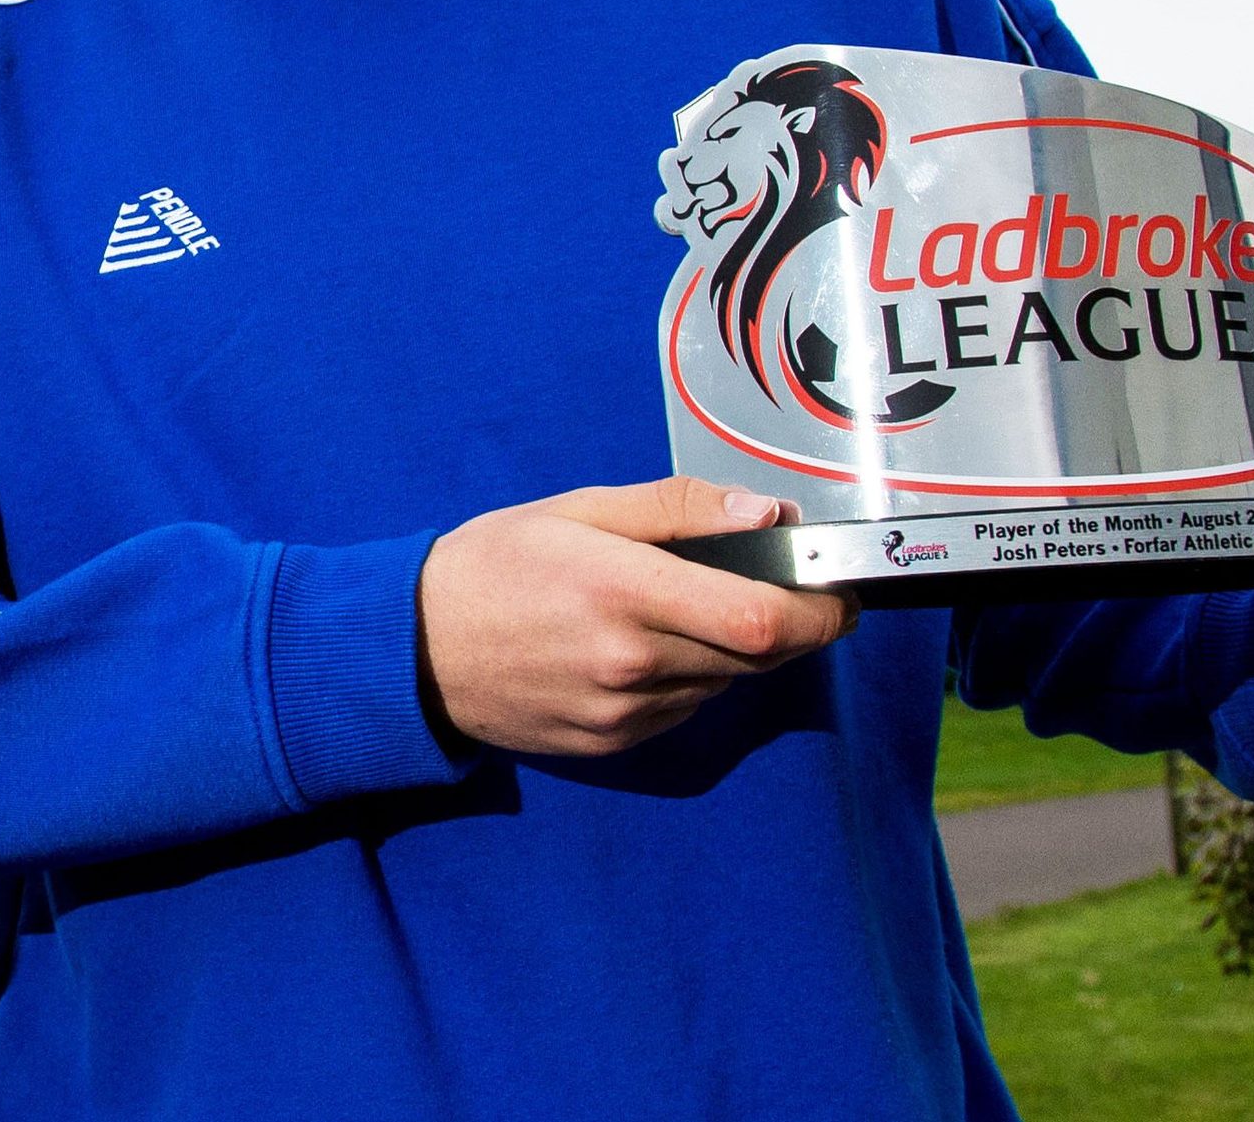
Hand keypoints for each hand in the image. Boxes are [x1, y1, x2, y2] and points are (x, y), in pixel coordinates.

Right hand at [417, 477, 855, 755]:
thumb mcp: (580, 510)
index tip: (839, 592)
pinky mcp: (613, 744)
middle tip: (789, 593)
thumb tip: (769, 519)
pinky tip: (646, 648)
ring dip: (734, 650)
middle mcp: (631, 664)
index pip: (761, 620)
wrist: (414, 650)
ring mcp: (623, 713)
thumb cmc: (495, 564)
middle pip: (759, 656)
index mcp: (625, 593)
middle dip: (791, 625)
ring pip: (725, 683)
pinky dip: (690, 677)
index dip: (821, 611)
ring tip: (689, 610)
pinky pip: (685, 707)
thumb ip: (680, 510)